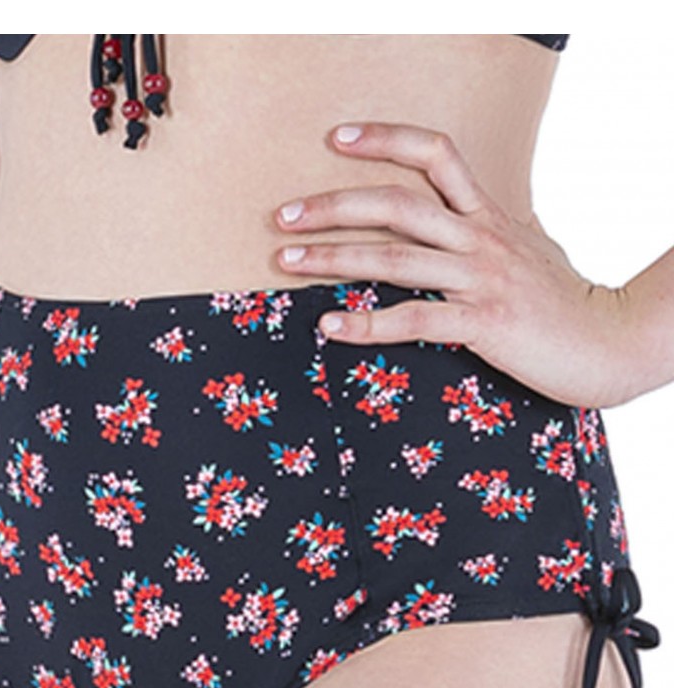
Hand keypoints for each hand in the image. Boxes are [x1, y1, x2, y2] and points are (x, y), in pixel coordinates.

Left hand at [274, 121, 636, 408]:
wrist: (607, 343)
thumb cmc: (560, 302)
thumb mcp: (523, 251)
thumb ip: (484, 235)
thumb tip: (455, 228)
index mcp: (487, 216)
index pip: (435, 154)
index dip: (384, 139)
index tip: (335, 140)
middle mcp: (480, 238)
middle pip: (397, 204)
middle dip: (333, 206)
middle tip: (284, 216)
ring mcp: (482, 279)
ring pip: (396, 257)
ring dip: (334, 259)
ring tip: (287, 262)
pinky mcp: (484, 324)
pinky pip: (415, 319)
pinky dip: (367, 324)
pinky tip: (330, 328)